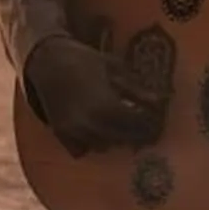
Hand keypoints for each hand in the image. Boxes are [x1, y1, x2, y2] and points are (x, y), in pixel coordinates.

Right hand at [23, 34, 165, 154]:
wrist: (47, 60)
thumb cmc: (85, 60)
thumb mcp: (114, 68)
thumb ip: (136, 89)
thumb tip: (161, 101)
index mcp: (106, 106)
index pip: (138, 125)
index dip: (152, 124)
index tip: (159, 120)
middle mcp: (89, 124)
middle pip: (124, 139)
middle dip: (138, 133)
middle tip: (147, 126)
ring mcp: (73, 131)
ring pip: (104, 146)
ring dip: (116, 138)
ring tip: (124, 125)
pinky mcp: (61, 134)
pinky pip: (83, 149)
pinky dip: (92, 142)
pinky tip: (98, 129)